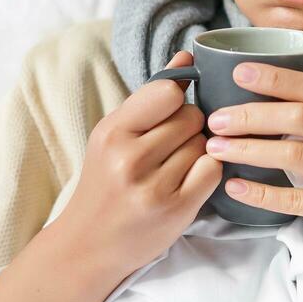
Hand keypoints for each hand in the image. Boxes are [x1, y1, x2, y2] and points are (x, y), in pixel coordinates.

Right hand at [53, 50, 223, 287]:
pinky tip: (189, 179)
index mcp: (112, 133)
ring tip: (175, 165)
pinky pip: (213, 171)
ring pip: (204, 143)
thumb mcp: (113, 136)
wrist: (88, 245)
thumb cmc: (104, 183)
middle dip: (189, 125)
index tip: (170, 108)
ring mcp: (154, 188)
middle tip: (171, 144)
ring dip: (198, 150)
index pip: (167, 92)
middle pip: (191, 117)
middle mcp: (130, 159)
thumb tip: (187, 56)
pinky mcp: (177, 211)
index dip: (177, 97)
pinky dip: (207, 171)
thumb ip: (149, 97)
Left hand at [203, 61, 302, 273]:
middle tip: (216, 117)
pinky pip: (295, 198)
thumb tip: (287, 98)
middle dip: (251, 114)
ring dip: (248, 149)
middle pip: (300, 116)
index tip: (241, 72)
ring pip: (293, 153)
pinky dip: (260, 193)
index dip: (277, 78)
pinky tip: (235, 187)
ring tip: (214, 147)